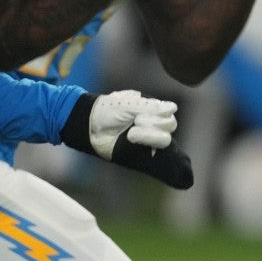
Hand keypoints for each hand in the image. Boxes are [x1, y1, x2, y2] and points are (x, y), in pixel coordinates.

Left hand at [59, 91, 193, 188]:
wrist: (88, 125)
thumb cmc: (107, 110)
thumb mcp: (128, 104)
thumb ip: (150, 107)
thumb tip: (173, 108)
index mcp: (150, 109)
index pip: (169, 113)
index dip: (161, 113)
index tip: (143, 114)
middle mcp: (152, 124)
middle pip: (170, 125)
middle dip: (155, 123)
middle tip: (136, 122)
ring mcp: (147, 139)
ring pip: (165, 140)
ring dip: (151, 136)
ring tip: (131, 134)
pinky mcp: (140, 154)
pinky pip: (155, 156)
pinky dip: (153, 149)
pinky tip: (147, 148)